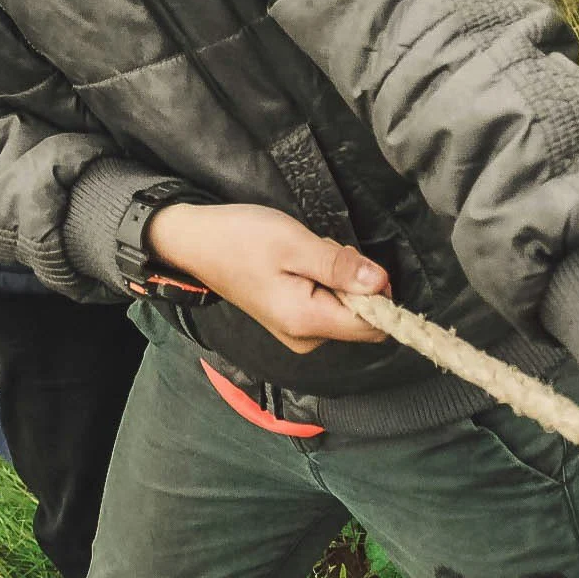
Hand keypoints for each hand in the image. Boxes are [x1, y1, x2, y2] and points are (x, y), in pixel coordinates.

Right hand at [144, 202, 387, 350]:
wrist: (196, 242)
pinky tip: (300, 261)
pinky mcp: (292, 321)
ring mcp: (298, 332)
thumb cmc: (241, 238)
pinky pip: (328, 306)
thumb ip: (339, 266)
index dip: (380, 295)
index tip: (358, 263)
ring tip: (305, 252)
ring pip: (345, 309)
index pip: (372, 327)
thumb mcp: (294, 243)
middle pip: (361, 319)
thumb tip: (382, 284)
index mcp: (307, 322)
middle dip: (354, 281)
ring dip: (338, 277)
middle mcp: (306, 338)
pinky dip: (324, 281)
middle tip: (321, 250)